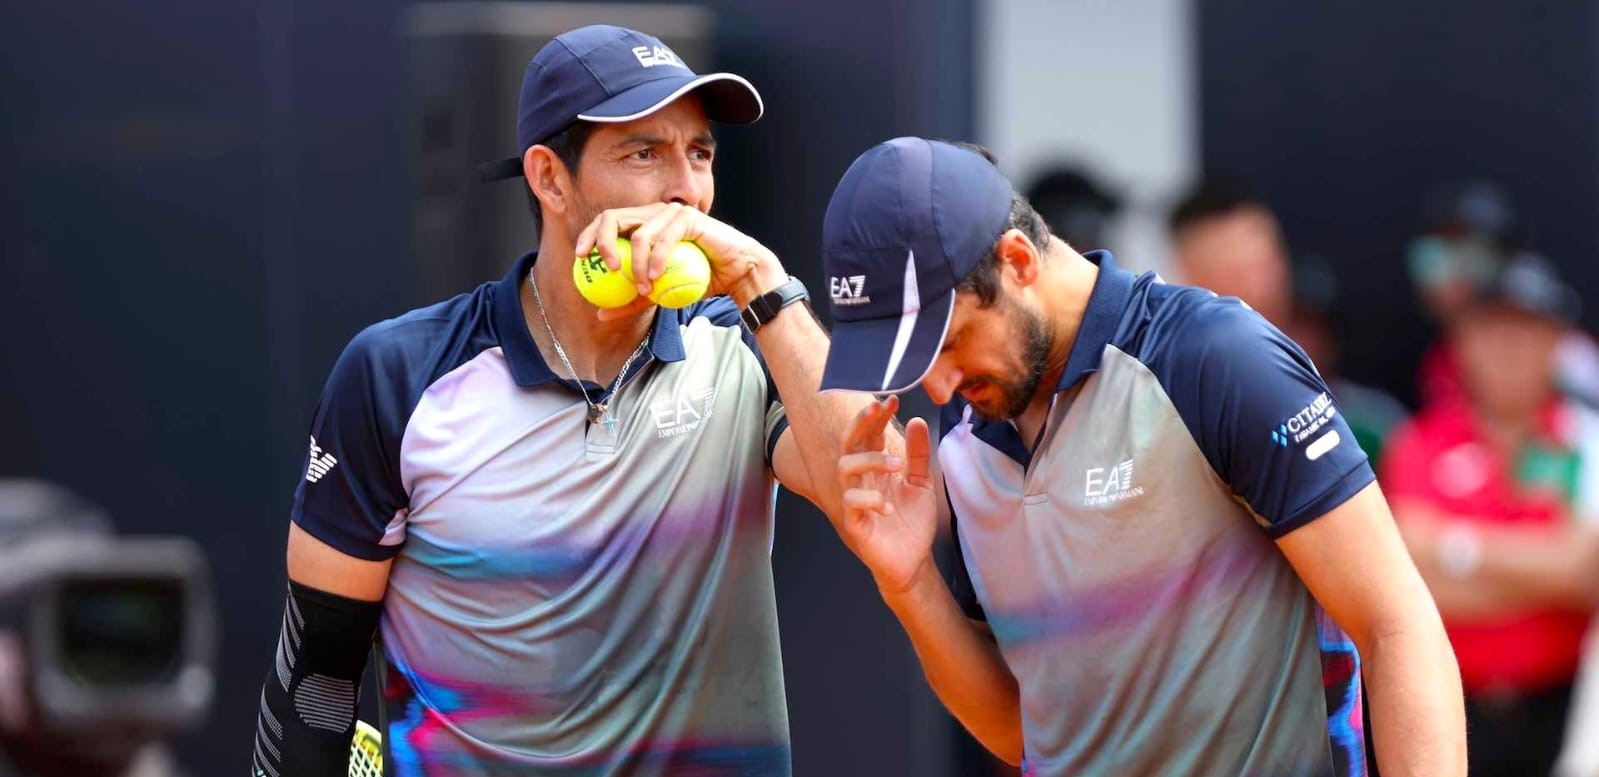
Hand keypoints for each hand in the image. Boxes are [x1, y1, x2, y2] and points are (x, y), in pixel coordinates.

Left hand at [573, 203, 786, 319]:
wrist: (736, 275)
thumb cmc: (698, 282)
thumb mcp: (658, 295)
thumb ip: (631, 300)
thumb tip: (599, 314)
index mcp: (642, 224)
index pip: (607, 222)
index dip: (589, 235)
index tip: (581, 258)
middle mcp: (653, 213)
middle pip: (613, 217)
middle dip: (601, 240)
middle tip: (603, 267)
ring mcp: (670, 212)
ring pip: (639, 234)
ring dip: (636, 265)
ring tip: (642, 288)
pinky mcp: (688, 217)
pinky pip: (664, 239)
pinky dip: (657, 260)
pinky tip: (655, 278)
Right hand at [835, 395, 938, 595]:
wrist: (913, 560)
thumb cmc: (911, 521)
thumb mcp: (922, 482)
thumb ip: (918, 454)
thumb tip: (917, 420)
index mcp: (876, 467)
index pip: (870, 433)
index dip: (877, 415)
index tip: (892, 400)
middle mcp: (862, 479)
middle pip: (850, 442)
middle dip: (861, 422)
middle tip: (878, 409)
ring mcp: (856, 500)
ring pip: (846, 468)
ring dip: (870, 460)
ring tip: (896, 465)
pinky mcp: (856, 523)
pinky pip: (852, 504)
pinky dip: (869, 500)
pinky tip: (888, 506)